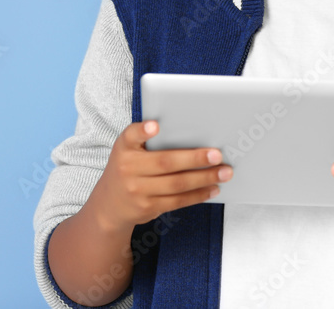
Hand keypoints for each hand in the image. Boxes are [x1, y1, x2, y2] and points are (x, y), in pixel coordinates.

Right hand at [86, 120, 232, 233]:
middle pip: (166, 162)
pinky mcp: (148, 207)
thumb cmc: (126, 169)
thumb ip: (146, 140)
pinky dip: (198, 194)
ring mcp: (137, 191)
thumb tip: (188, 132)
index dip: (143, 130)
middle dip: (195, 159)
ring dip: (204, 178)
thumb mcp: (127, 150)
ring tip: (224, 172)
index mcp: (124, 149)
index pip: (130, 136)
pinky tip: (213, 188)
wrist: (108, 206)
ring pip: (176, 184)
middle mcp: (128, 169)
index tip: (156, 126)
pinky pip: (178, 201)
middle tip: (217, 155)